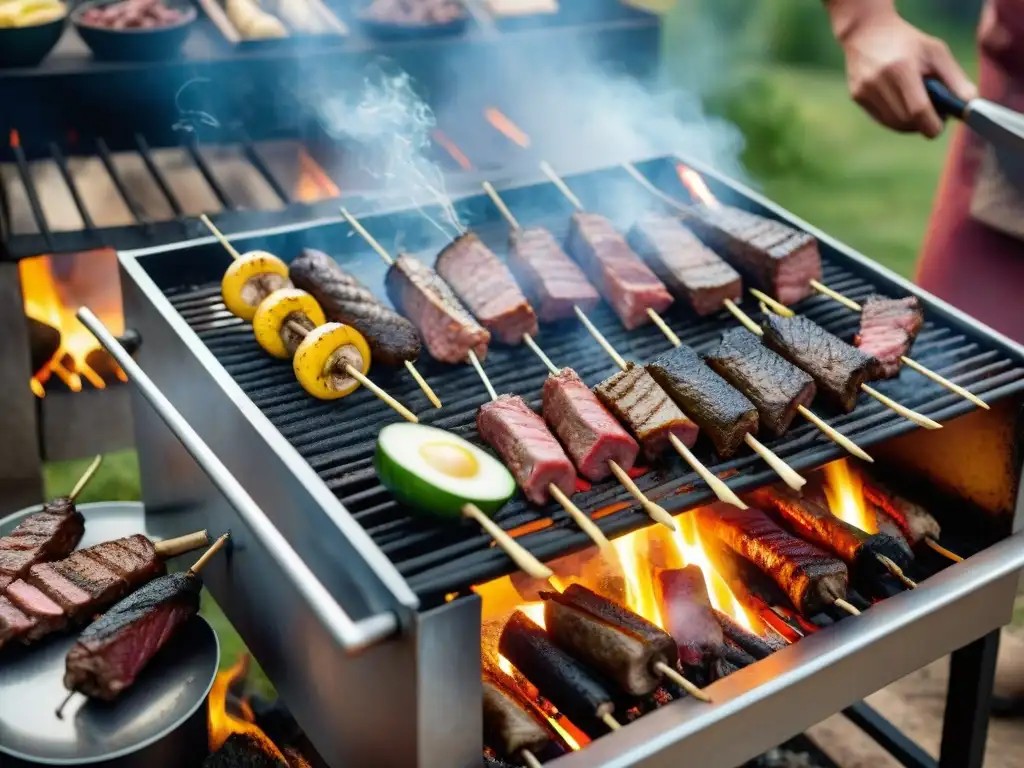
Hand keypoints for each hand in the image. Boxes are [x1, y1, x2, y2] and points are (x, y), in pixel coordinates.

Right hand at [835, 8, 976, 137]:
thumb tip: (970, 106)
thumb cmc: (908, 42)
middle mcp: (879, 82)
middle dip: (923, 123)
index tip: (941, 125)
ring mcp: (864, 90)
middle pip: (906, 121)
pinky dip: (895, 117)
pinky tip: (900, 102)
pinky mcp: (857, 96)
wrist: (868, 32)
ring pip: (893, 124)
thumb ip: (955, 79)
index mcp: (901, 69)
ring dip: (909, 123)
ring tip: (917, 107)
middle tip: (932, 112)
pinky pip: (881, 119)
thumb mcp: (936, 52)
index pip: (918, 111)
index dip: (932, 125)